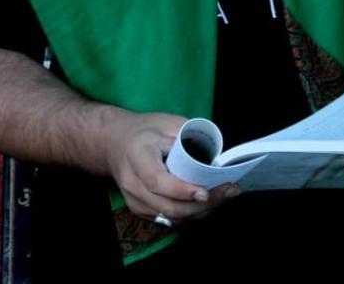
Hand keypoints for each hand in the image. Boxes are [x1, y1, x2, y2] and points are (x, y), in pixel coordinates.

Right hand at [101, 109, 238, 224]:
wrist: (115, 142)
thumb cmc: (145, 131)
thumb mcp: (168, 123)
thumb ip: (190, 139)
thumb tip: (215, 157)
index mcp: (137, 155)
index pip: (156, 180)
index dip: (182, 190)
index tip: (205, 191)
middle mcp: (131, 181)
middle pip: (166, 205)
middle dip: (201, 205)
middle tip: (228, 192)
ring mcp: (133, 199)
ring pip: (170, 216)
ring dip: (200, 212)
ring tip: (224, 197)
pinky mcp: (139, 209)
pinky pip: (167, 218)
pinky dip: (190, 215)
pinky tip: (208, 204)